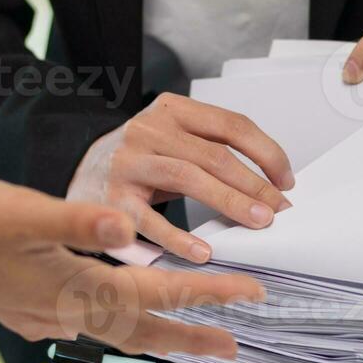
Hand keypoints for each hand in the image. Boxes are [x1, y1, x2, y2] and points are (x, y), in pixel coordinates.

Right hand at [0, 175, 262, 358]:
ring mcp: (41, 315)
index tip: (253, 295)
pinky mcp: (24, 308)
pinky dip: (115, 323)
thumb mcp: (23, 210)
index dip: (208, 296)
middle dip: (191, 338)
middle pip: (143, 332)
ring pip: (114, 331)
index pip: (157, 295)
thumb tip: (127, 224)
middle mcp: (62, 311)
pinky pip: (85, 324)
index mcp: (73, 286)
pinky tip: (113, 316)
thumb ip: (77, 219)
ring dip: (156, 333)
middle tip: (234, 346)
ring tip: (189, 336)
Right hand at [67, 94, 294, 263]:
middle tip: (280, 210)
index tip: (286, 181)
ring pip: (188, 178)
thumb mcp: (173, 141)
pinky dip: (179, 237)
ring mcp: (128, 161)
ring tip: (256, 223)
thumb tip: (270, 187)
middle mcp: (149, 129)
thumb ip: (212, 152)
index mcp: (172, 109)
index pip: (232, 124)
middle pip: (214, 154)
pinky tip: (204, 253)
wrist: (76, 169)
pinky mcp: (111, 197)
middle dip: (254, 184)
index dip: (266, 152)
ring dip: (228, 202)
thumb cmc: (139, 160)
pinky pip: (150, 219)